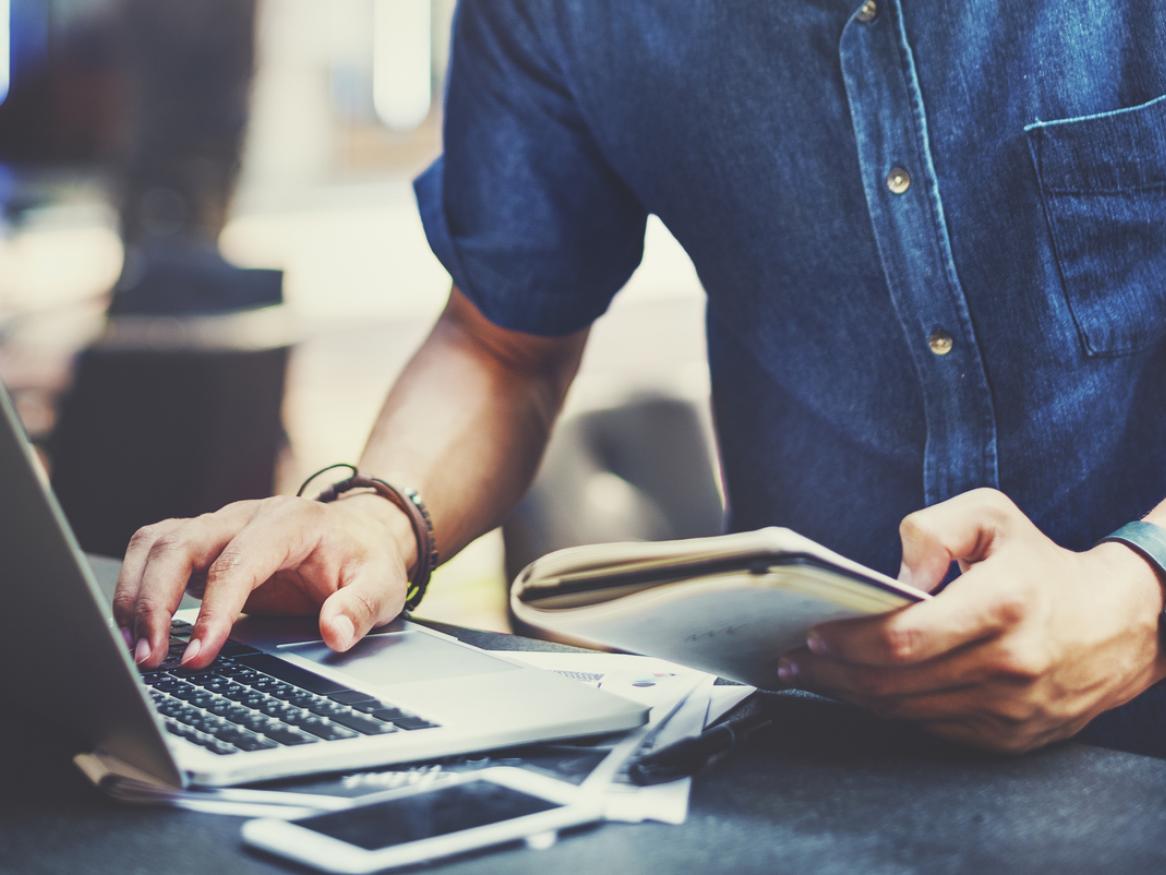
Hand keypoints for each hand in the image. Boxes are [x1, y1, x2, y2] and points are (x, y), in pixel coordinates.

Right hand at [112, 493, 415, 670]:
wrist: (359, 534)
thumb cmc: (366, 559)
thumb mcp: (382, 585)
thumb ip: (360, 608)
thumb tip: (335, 633)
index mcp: (291, 522)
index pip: (239, 561)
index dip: (215, 608)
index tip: (200, 654)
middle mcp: (246, 516)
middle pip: (181, 544)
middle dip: (156, 601)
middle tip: (151, 659)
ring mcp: (220, 526)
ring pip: (157, 544)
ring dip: (136, 595)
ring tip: (136, 651)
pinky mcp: (203, 544)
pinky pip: (155, 553)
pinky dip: (136, 588)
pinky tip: (136, 631)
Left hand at [778, 488, 1165, 751]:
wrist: (1119, 624)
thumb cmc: (1041, 564)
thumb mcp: (992, 516)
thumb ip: (933, 528)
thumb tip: (894, 575)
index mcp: (1003, 604)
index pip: (905, 638)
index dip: (850, 641)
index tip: (813, 632)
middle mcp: (1010, 662)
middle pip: (896, 683)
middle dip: (833, 672)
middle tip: (793, 660)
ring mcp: (1013, 708)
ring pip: (908, 711)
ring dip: (852, 695)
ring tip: (816, 674)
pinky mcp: (1013, 737)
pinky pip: (934, 728)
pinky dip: (892, 711)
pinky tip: (864, 691)